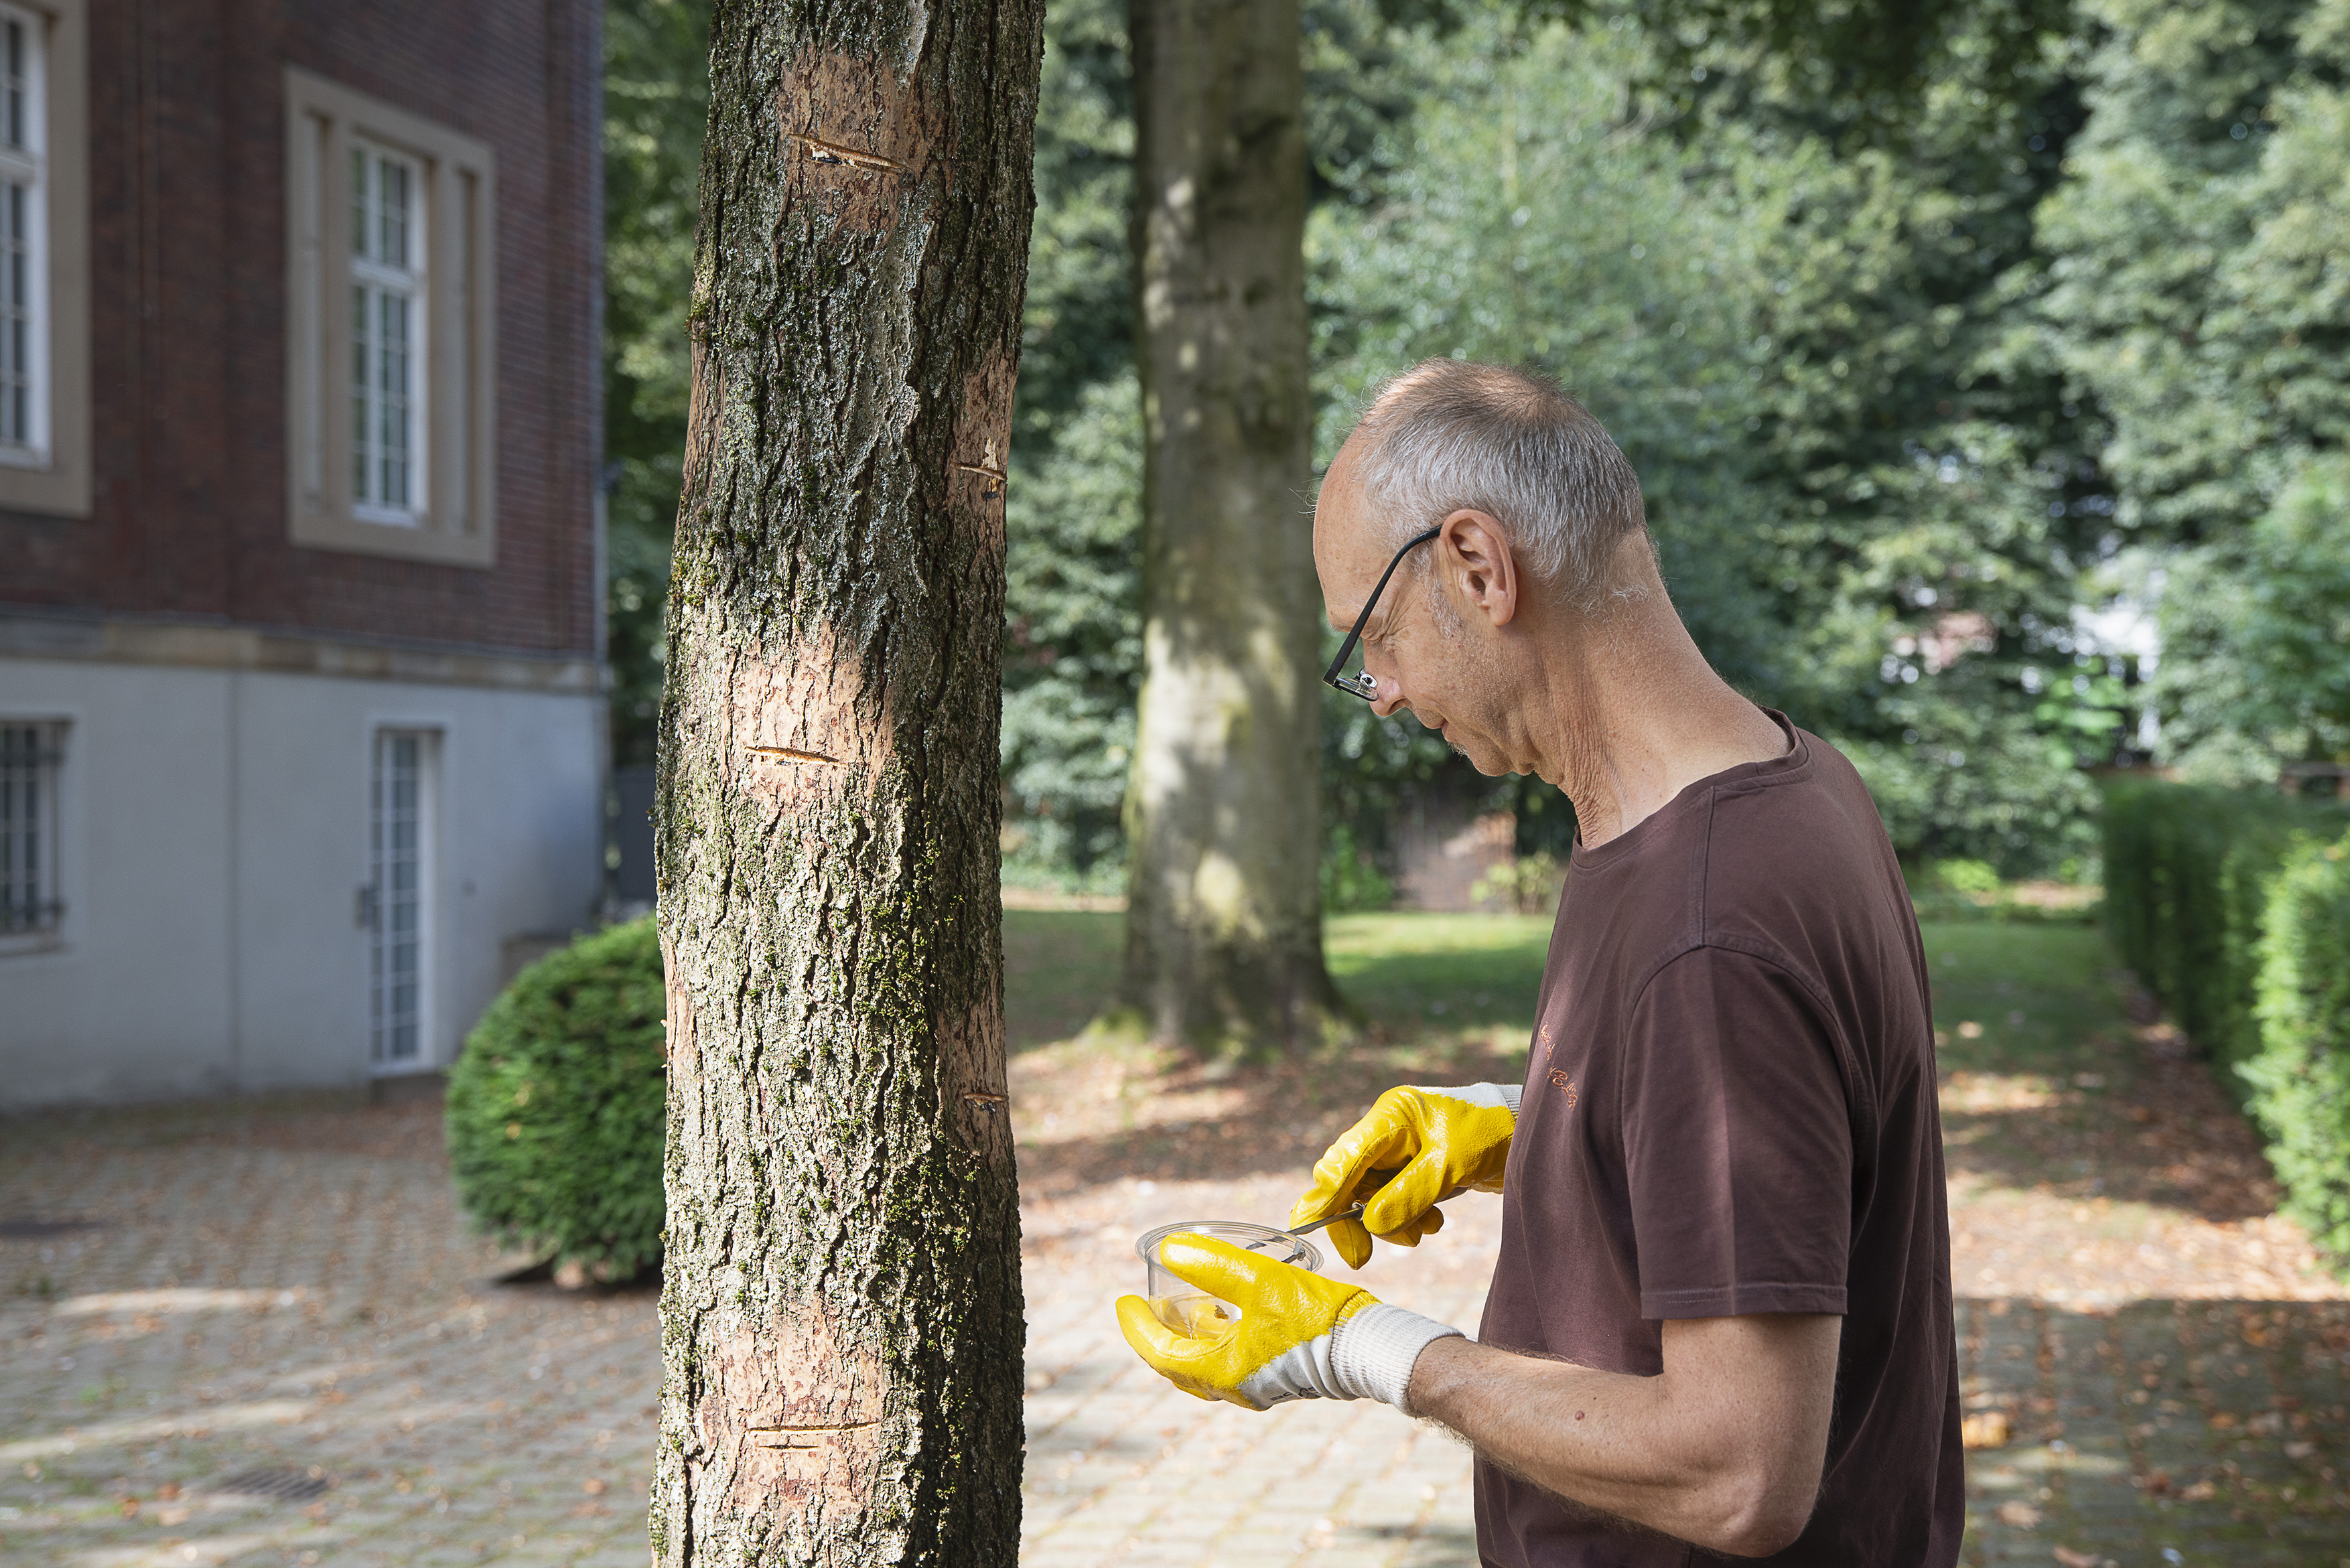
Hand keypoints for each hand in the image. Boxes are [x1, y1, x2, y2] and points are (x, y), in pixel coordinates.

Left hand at [1115, 1232, 1459, 1410]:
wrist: (1370, 1348)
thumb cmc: (1316, 1317)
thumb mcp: (1259, 1281)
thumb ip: (1213, 1265)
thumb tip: (1170, 1248)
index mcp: (1221, 1371)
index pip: (1159, 1354)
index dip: (1136, 1326)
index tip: (1122, 1301)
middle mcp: (1234, 1386)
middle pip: (1178, 1363)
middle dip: (1156, 1334)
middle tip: (1144, 1303)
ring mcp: (1256, 1383)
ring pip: (1205, 1362)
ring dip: (1187, 1334)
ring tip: (1181, 1299)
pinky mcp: (1276, 1374)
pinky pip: (1230, 1358)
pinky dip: (1216, 1334)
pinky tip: (1225, 1307)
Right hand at [1290, 1083, 1519, 1266]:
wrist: (1528, 1134)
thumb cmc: (1491, 1134)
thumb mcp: (1451, 1165)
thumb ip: (1408, 1194)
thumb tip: (1371, 1225)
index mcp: (1390, 1117)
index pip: (1342, 1159)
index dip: (1323, 1197)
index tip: (1309, 1230)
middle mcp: (1387, 1133)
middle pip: (1348, 1182)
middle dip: (1359, 1219)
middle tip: (1362, 1256)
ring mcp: (1399, 1152)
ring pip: (1371, 1198)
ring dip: (1392, 1222)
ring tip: (1426, 1228)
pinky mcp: (1413, 1171)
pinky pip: (1394, 1202)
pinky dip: (1408, 1219)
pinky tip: (1434, 1220)